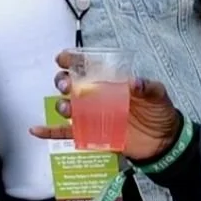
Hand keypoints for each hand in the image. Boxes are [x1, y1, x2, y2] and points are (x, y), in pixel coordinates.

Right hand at [29, 50, 182, 161]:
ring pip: (68, 107)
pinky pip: (65, 133)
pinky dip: (49, 131)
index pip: (87, 67)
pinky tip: (37, 130)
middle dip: (64, 81)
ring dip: (61, 105)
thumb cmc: (159, 113)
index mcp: (110, 81)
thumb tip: (133, 82)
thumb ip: (147, 87)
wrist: (163, 142)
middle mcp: (97, 96)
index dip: (72, 60)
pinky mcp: (90, 134)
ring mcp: (92, 115)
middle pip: (71, 85)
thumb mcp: (158, 95)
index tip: (63, 58)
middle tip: (67, 85)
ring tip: (67, 108)